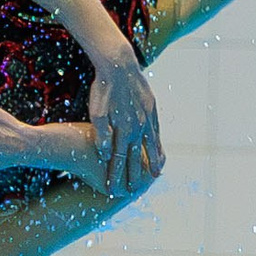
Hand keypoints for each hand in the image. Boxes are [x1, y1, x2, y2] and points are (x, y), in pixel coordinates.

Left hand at [87, 59, 163, 194]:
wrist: (119, 64)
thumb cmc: (103, 88)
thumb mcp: (97, 112)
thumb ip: (101, 135)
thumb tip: (105, 155)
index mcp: (123, 130)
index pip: (119, 160)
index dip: (116, 175)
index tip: (114, 189)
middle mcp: (138, 127)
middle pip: (137, 156)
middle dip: (135, 174)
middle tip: (134, 191)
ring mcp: (147, 117)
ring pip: (151, 144)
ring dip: (152, 160)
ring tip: (155, 174)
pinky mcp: (152, 107)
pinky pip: (156, 130)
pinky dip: (158, 142)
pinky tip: (159, 147)